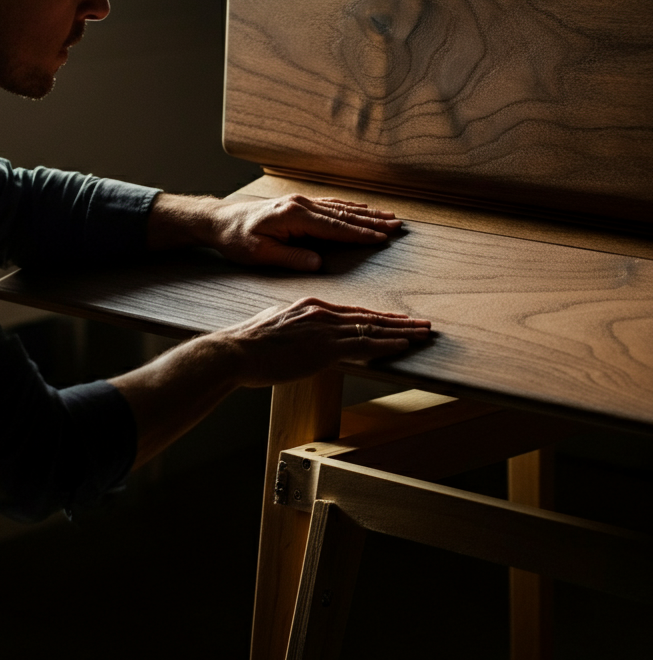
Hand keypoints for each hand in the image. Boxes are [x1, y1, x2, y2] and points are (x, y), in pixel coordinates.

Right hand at [217, 296, 431, 386]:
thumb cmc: (248, 344)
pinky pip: (364, 344)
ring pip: (372, 328)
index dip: (376, 315)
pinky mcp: (325, 348)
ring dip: (402, 331)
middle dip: (398, 320)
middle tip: (422, 323)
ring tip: (424, 333)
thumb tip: (299, 337)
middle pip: (368, 315)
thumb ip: (293, 329)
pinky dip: (388, 343)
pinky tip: (405, 345)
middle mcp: (321, 313)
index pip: (351, 311)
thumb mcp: (274, 327)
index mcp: (309, 307)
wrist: (236, 351)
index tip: (395, 318)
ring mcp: (325, 330)